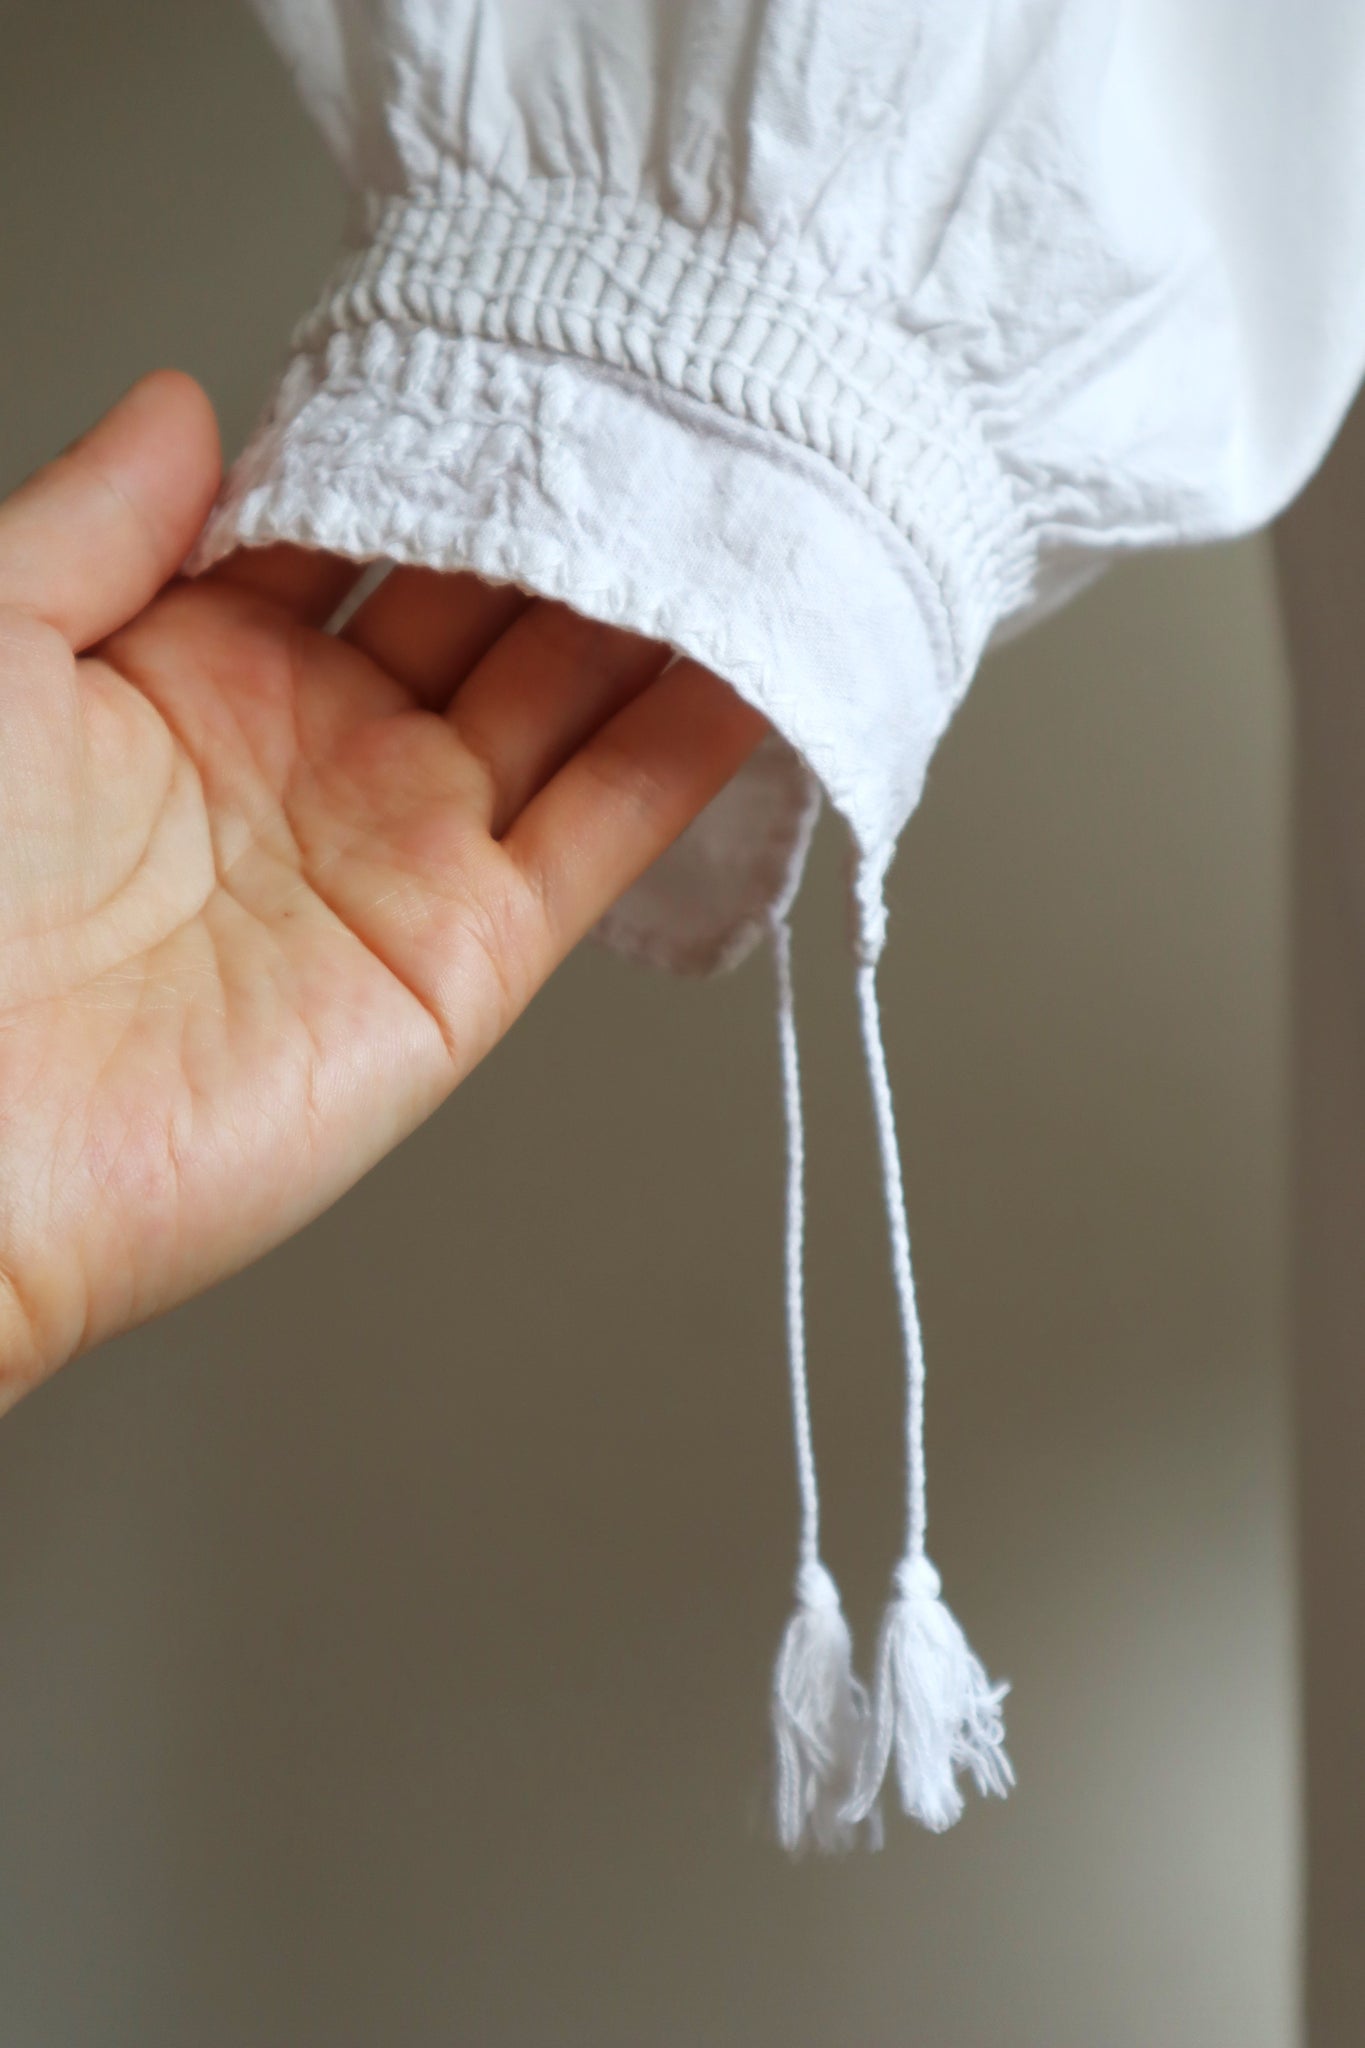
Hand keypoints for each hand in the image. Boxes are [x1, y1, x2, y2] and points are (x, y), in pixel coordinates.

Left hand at [0, 373, 763, 1402]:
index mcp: (201, 672)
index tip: (531, 353)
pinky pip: (604, 829)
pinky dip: (692, 748)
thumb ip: (99, 521)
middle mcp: (320, 756)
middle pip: (493, 610)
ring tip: (757, 505)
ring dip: (666, 616)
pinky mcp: (468, 956)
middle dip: (581, 517)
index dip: (446, 448)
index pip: (366, 533)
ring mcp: (405, 854)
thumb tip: (188, 402)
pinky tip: (761, 658)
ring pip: (574, 706)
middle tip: (678, 411)